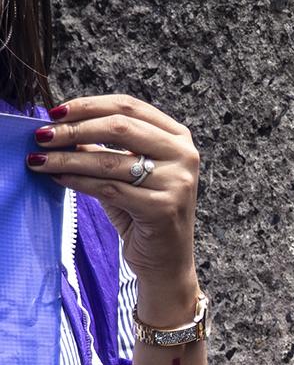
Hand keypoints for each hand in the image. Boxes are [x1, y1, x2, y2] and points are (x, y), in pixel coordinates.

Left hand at [30, 95, 201, 296]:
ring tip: (38, 159)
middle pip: (119, 127)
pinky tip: (57, 178)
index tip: (54, 112)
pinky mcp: (163, 208)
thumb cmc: (144, 211)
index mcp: (177, 138)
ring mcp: (177, 182)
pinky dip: (78, 181)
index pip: (129, 106)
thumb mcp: (127, 172)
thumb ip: (102, 147)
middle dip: (73, 129)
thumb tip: (59, 126)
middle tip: (41, 136)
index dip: (88, 105)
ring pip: (109, 160)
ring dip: (67, 158)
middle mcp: (184, 155)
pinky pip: (109, 188)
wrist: (166, 259)